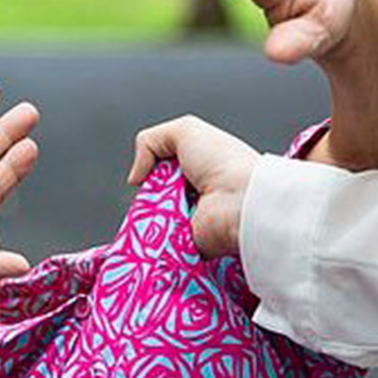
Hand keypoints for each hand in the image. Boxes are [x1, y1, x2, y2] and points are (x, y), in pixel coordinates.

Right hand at [127, 115, 257, 257]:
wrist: (241, 202)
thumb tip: (135, 177)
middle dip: (148, 196)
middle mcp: (195, 195)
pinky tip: (157, 232)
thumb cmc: (222, 162)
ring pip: (152, 222)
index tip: (150, 173)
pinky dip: (153, 241)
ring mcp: (191, 222)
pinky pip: (159, 246)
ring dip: (149, 218)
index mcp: (199, 168)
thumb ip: (149, 142)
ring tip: (157, 213)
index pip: (161, 172)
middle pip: (153, 198)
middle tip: (154, 194)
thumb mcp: (185, 131)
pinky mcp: (187, 246)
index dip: (152, 172)